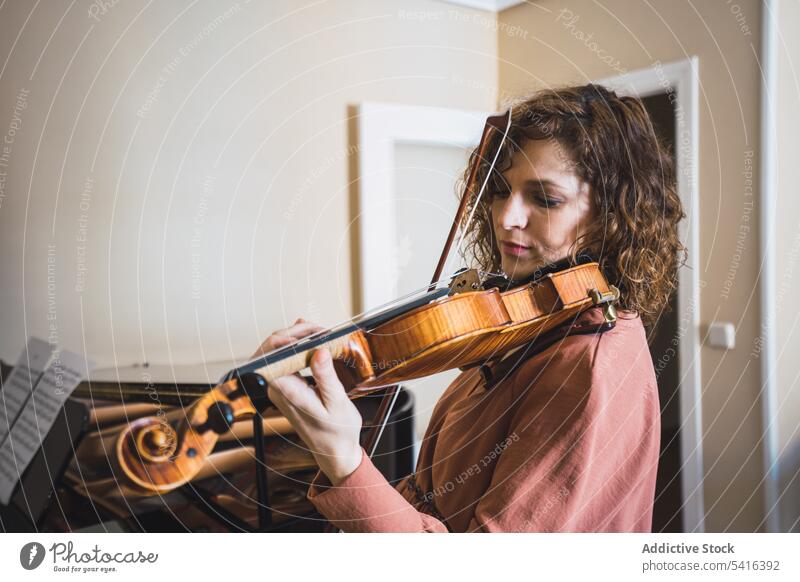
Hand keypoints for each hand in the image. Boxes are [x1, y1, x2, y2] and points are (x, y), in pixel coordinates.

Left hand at [254, 319, 363, 485]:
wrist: (334, 450)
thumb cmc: (337, 432)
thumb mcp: (338, 403)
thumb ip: (326, 377)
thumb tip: (319, 351)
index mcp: (285, 391)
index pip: (271, 355)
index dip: (287, 338)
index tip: (313, 334)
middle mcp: (277, 388)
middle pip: (272, 348)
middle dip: (295, 332)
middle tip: (321, 331)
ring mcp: (280, 385)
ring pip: (278, 350)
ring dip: (297, 337)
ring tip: (322, 334)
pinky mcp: (286, 384)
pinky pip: (285, 357)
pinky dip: (299, 345)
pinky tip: (314, 339)